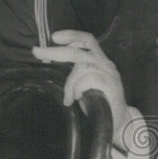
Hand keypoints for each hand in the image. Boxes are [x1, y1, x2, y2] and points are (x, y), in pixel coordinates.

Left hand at [32, 30, 134, 146]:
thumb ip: (75, 76)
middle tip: (37, 52)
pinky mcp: (111, 84)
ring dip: (70, 83)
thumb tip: (50, 67)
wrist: (119, 123)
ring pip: (82, 67)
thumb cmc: (99, 106)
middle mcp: (106, 64)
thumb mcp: (85, 87)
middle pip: (80, 49)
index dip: (72, 35)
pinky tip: (76, 99)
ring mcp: (109, 74)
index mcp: (100, 62)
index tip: (55, 37)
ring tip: (69, 97)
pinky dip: (77, 88)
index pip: (88, 40)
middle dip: (56, 51)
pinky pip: (89, 79)